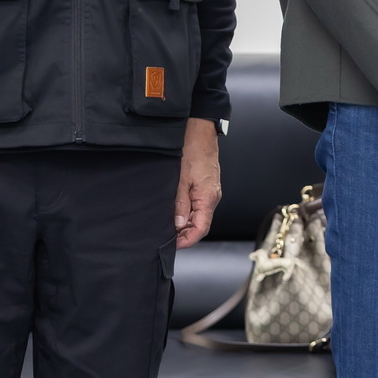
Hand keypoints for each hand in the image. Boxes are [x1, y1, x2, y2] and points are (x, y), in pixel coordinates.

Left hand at [175, 118, 221, 248]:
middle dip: (184, 234)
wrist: (200, 132)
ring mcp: (210, 191)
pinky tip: (175, 211)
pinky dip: (188, 212)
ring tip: (167, 225)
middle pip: (201, 224)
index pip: (201, 229)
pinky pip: (198, 205)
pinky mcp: (206, 186)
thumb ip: (180, 204)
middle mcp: (212, 197)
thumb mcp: (180, 179)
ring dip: (185, 223)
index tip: (172, 245)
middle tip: (165, 237)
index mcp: (208, 197)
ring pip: (199, 215)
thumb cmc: (193, 150)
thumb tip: (178, 224)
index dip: (187, 241)